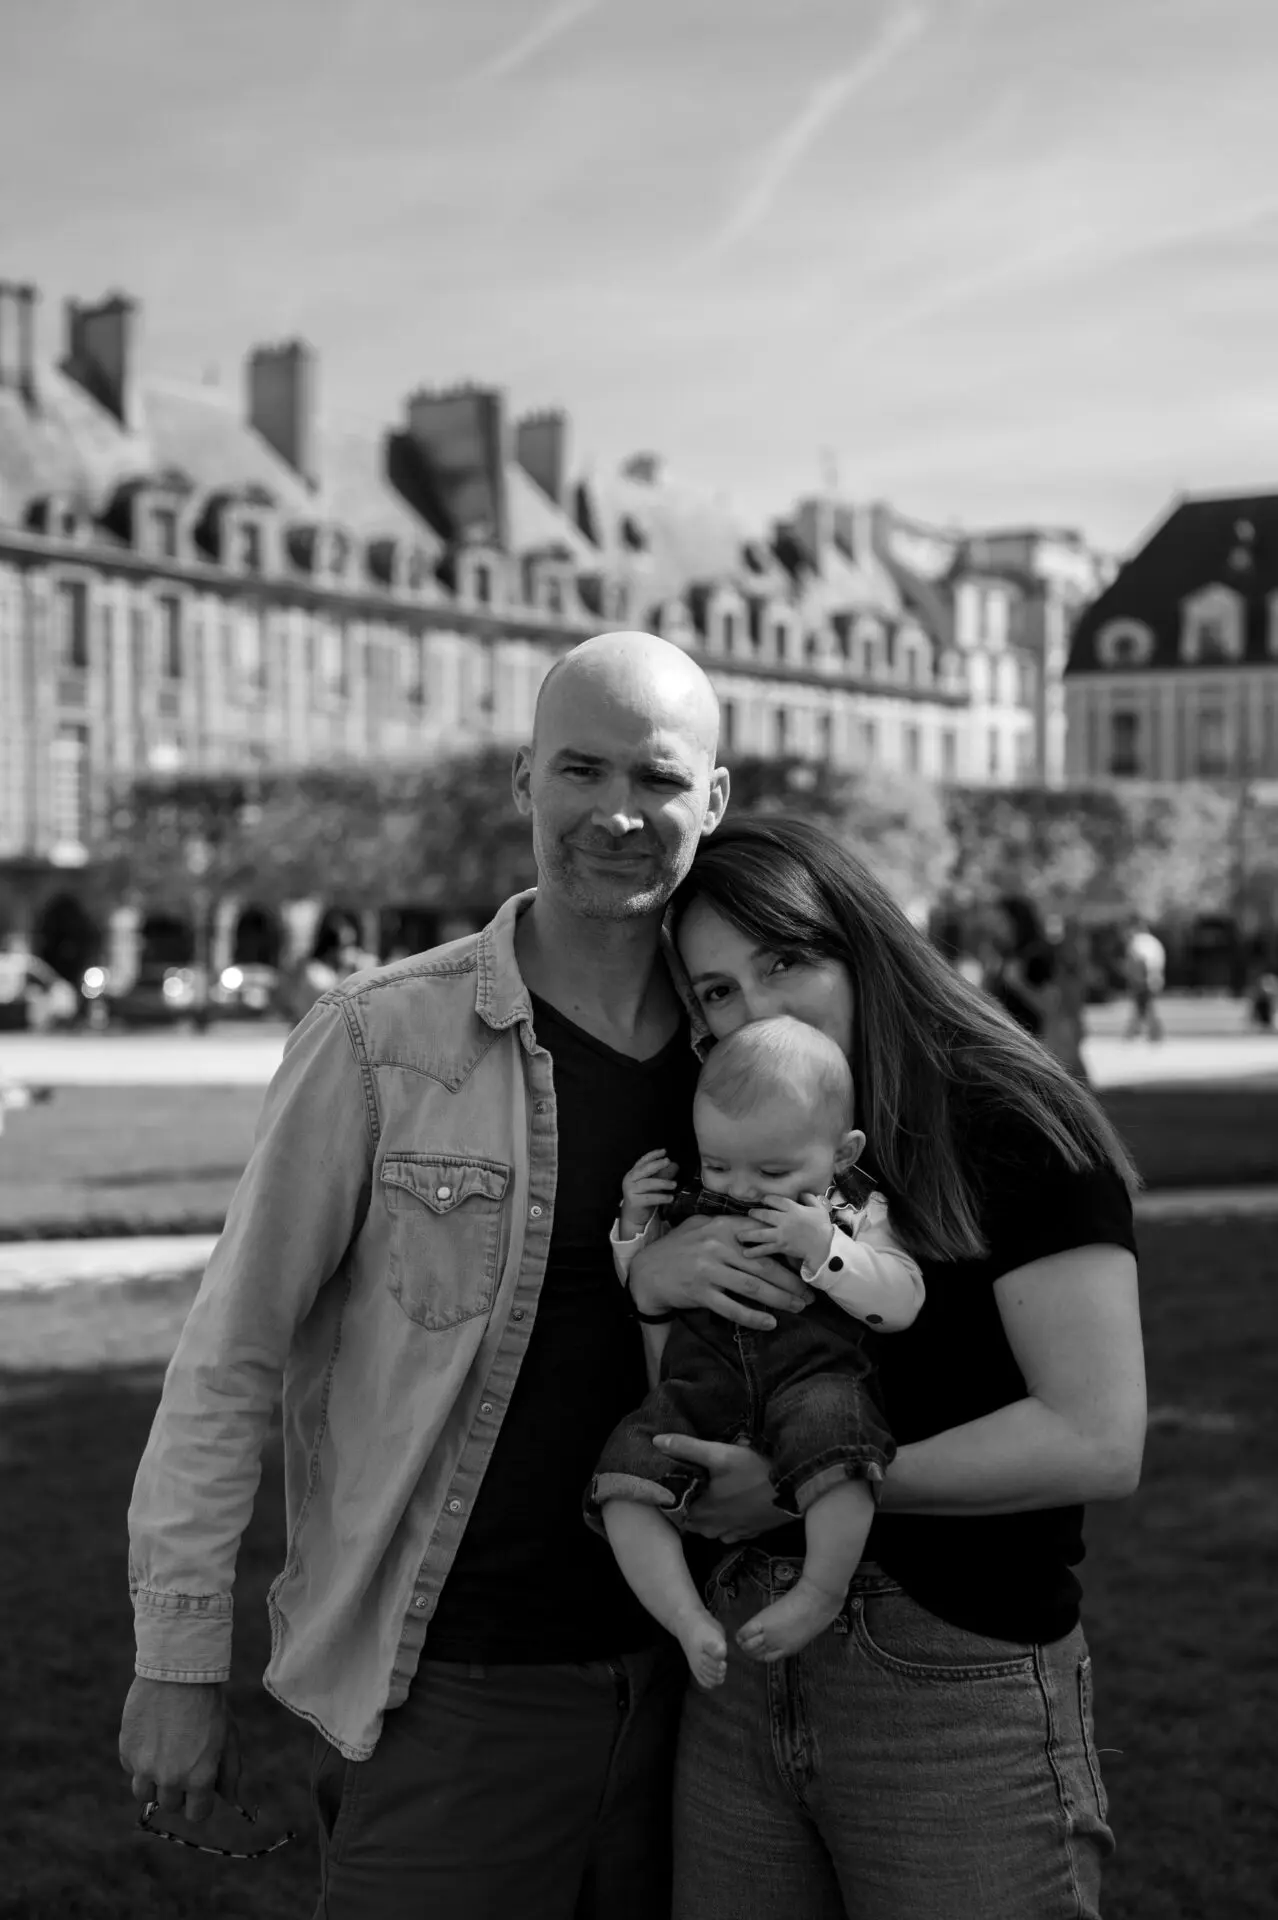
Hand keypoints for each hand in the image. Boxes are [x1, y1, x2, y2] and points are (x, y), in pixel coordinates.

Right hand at [119, 1676, 240, 1824]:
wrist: (177, 1670)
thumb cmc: (209, 1703)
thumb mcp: (229, 1736)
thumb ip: (230, 1773)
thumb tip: (231, 1802)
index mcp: (199, 1778)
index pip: (196, 1815)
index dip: (199, 1802)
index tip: (199, 1788)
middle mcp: (170, 1779)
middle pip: (170, 1804)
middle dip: (178, 1789)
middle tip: (183, 1762)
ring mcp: (144, 1767)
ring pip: (145, 1793)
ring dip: (154, 1780)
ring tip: (165, 1753)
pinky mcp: (126, 1751)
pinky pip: (131, 1769)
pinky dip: (139, 1760)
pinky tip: (152, 1736)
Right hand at [619, 1150, 677, 1237]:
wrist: (634, 1217)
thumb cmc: (644, 1198)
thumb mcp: (653, 1184)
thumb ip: (662, 1174)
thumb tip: (675, 1165)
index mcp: (633, 1173)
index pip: (642, 1161)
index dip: (652, 1155)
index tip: (664, 1151)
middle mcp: (629, 1180)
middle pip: (643, 1169)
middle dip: (656, 1164)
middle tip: (668, 1161)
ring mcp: (630, 1191)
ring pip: (647, 1184)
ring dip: (662, 1183)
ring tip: (674, 1184)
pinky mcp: (634, 1202)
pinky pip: (649, 1198)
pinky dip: (661, 1197)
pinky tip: (670, 1198)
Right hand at [628, 1215, 812, 1330]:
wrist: (648, 1271)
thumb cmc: (679, 1247)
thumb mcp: (702, 1226)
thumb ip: (730, 1226)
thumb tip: (764, 1228)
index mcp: (721, 1226)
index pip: (762, 1237)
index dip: (786, 1252)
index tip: (804, 1264)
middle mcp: (717, 1246)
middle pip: (763, 1266)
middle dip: (790, 1282)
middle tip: (808, 1294)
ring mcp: (708, 1270)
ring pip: (752, 1287)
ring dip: (779, 1299)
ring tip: (798, 1307)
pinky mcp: (700, 1292)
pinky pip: (732, 1307)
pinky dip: (753, 1317)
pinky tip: (770, 1323)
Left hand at [655, 1435, 787, 1541]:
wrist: (795, 1490)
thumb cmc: (755, 1472)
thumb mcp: (719, 1453)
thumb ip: (687, 1448)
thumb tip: (656, 1442)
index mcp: (702, 1511)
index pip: (676, 1511)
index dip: (672, 1498)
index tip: (672, 1485)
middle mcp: (715, 1528)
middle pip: (693, 1522)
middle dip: (690, 1508)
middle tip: (692, 1488)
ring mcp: (735, 1532)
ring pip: (712, 1529)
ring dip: (708, 1517)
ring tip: (710, 1497)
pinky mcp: (752, 1532)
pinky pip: (732, 1532)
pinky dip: (728, 1522)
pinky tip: (732, 1507)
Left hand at [738, 1191, 832, 1271]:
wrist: (826, 1247)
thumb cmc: (823, 1227)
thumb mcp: (820, 1208)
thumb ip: (810, 1198)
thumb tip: (802, 1192)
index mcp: (793, 1209)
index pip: (776, 1200)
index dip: (767, 1199)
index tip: (763, 1200)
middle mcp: (784, 1220)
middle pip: (765, 1215)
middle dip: (755, 1214)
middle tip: (749, 1214)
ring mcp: (781, 1234)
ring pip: (760, 1233)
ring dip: (748, 1234)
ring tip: (739, 1235)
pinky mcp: (781, 1246)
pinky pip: (765, 1249)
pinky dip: (755, 1251)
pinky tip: (746, 1253)